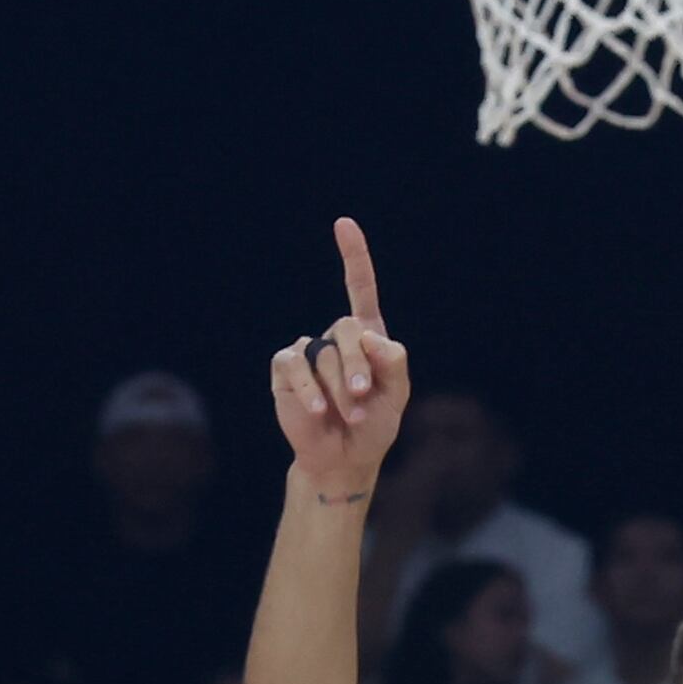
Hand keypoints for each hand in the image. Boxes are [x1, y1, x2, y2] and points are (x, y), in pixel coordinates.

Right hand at [269, 217, 414, 496]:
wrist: (344, 458)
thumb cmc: (372, 426)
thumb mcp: (396, 397)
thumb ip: (393, 364)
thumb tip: (373, 338)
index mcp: (366, 337)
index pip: (360, 289)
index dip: (353, 256)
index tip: (343, 224)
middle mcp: (334, 338)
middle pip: (346, 328)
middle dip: (356, 364)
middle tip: (361, 395)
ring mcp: (308, 351)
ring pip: (323, 353)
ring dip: (337, 387)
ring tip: (346, 413)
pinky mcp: (286, 369)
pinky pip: (295, 367)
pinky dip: (310, 390)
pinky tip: (317, 411)